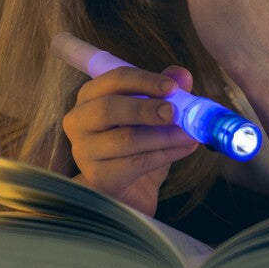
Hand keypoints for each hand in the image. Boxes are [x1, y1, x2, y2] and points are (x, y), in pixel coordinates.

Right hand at [62, 64, 198, 215]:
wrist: (127, 192)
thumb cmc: (136, 148)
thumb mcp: (152, 118)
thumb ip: (164, 94)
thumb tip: (182, 75)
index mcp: (90, 97)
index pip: (113, 80)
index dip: (143, 80)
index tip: (172, 87)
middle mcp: (78, 120)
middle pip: (108, 108)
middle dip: (145, 108)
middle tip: (174, 112)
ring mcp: (84, 150)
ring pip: (125, 139)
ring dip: (163, 135)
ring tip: (189, 134)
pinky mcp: (97, 176)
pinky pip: (135, 163)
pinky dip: (165, 155)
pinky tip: (185, 149)